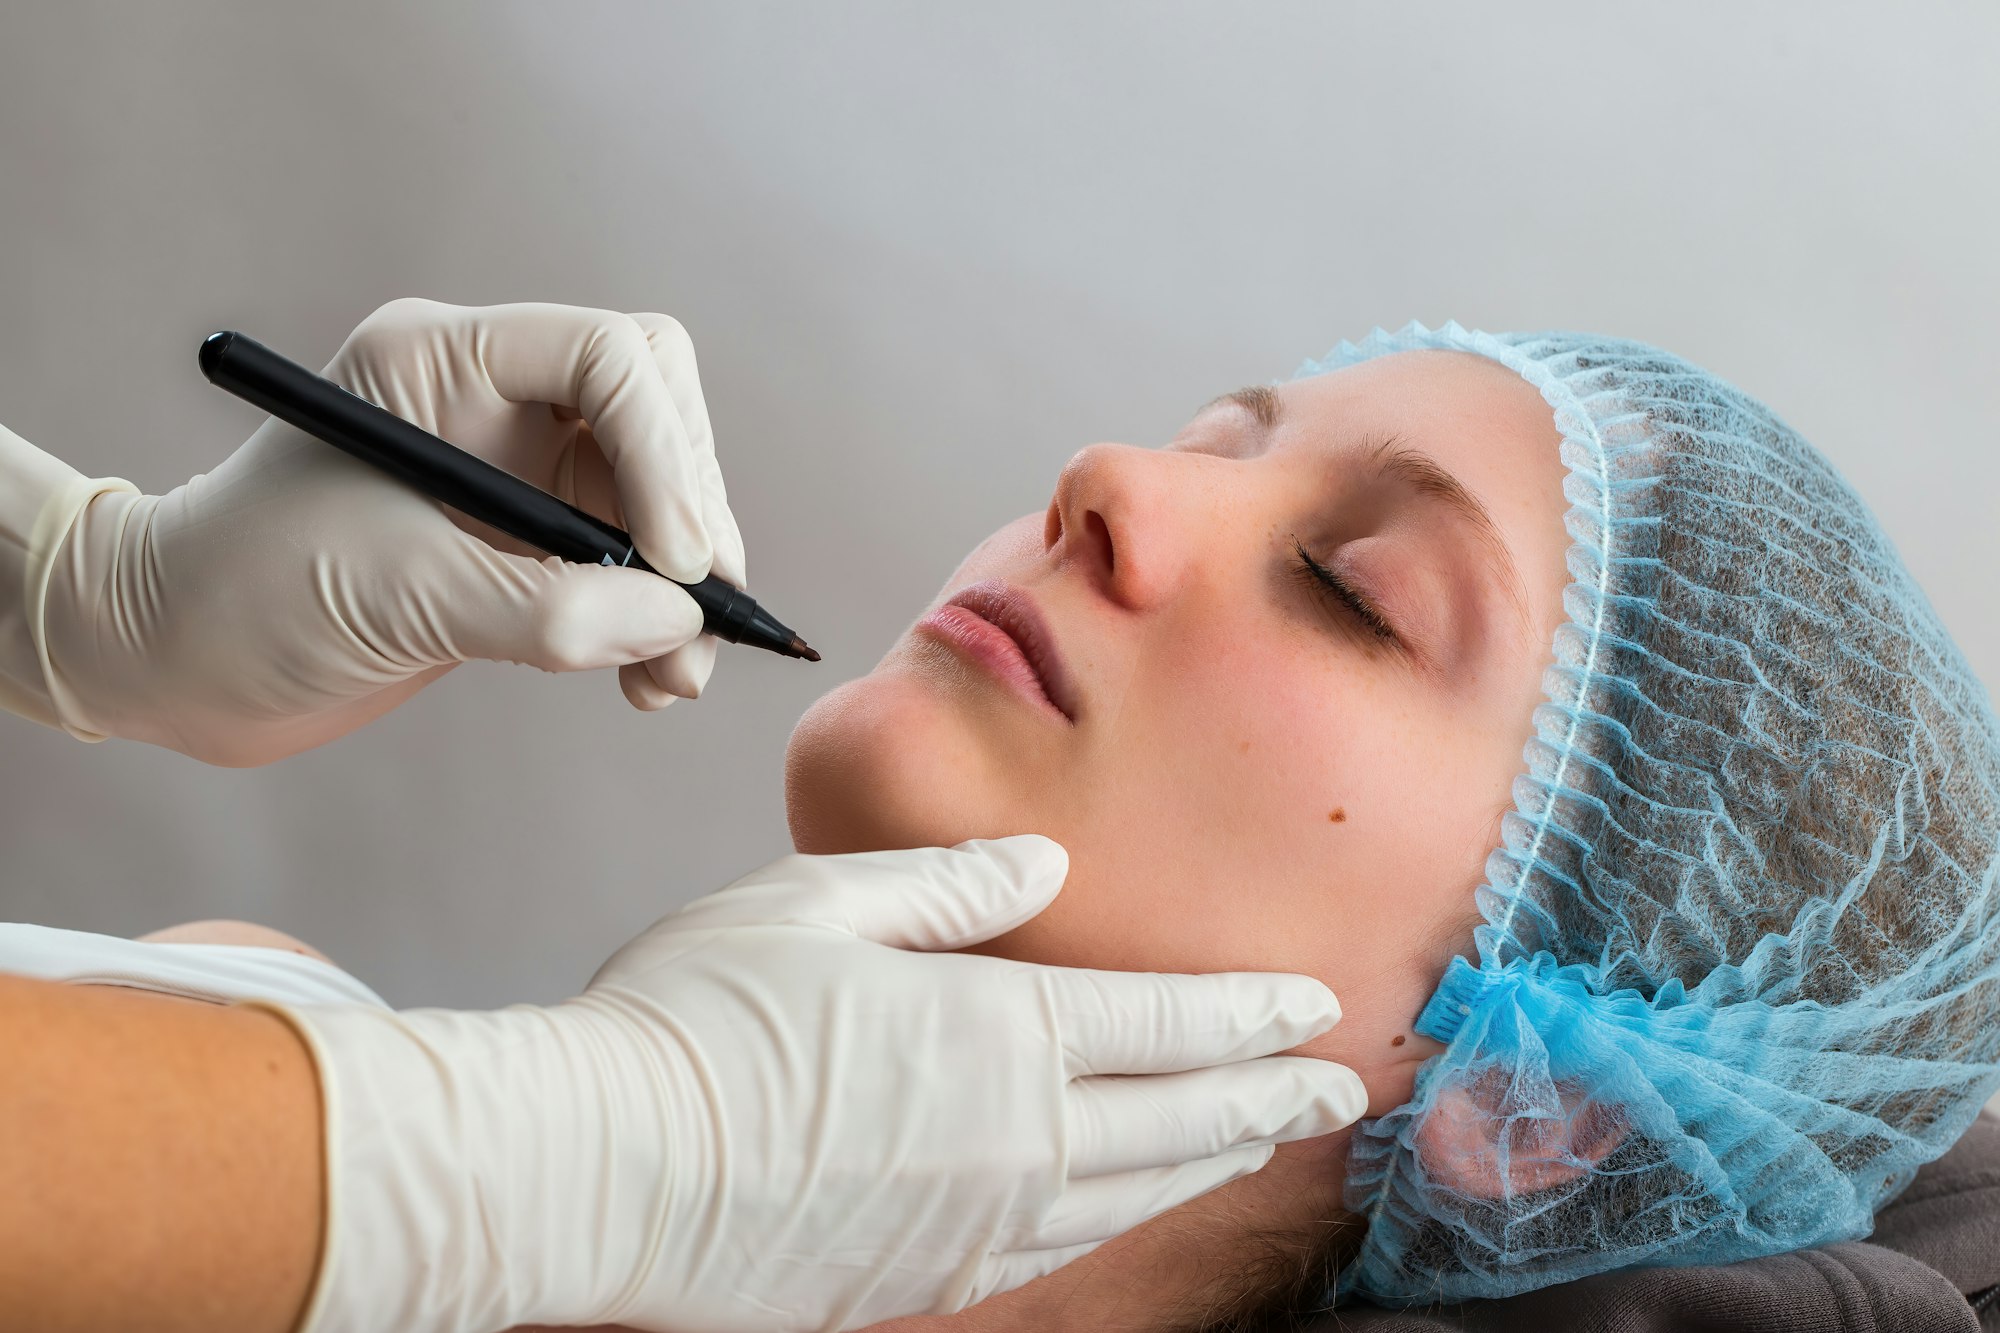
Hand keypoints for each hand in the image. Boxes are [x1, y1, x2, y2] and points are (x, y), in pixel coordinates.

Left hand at [32, 297, 741, 764]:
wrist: (169, 660)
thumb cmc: (241, 596)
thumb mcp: (393, 596)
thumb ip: (541, 608)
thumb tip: (676, 623)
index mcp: (444, 361)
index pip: (606, 358)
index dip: (663, 452)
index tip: (677, 563)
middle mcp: (493, 399)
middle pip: (656, 414)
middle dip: (692, 512)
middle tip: (701, 614)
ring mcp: (515, 472)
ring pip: (656, 497)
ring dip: (685, 585)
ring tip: (676, 677)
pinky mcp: (523, 545)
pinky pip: (630, 566)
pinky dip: (656, 622)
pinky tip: (647, 680)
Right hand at [273, 837, 1367, 1332]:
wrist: (599, 1171)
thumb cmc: (693, 1020)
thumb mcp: (815, 905)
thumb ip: (947, 887)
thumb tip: (1041, 867)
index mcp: (994, 1033)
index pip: (1164, 1023)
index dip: (1250, 1014)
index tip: (1316, 1007)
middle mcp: (1011, 1138)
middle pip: (1179, 1119)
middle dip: (1268, 1097)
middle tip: (1336, 1090)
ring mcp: (974, 1218)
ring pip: (1134, 1193)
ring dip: (1210, 1160)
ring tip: (1258, 1138)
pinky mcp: (926, 1273)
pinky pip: (1060, 1245)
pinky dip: (1122, 1216)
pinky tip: (1131, 1202)